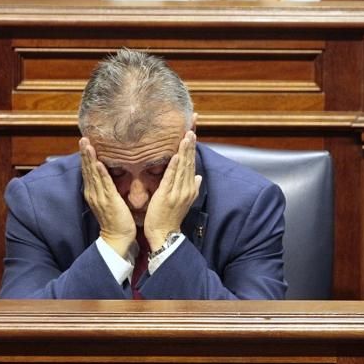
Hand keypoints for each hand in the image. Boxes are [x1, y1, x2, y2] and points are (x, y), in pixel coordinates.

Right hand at [80, 137, 135, 257]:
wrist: (117, 237)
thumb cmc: (116, 220)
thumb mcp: (109, 200)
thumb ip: (107, 188)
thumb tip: (109, 177)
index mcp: (93, 193)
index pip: (88, 172)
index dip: (86, 157)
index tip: (85, 144)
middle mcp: (93, 193)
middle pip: (87, 170)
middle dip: (85, 154)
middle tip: (83, 139)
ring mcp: (100, 197)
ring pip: (93, 174)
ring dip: (89, 159)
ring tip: (87, 145)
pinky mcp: (109, 200)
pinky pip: (104, 184)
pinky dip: (100, 173)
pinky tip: (97, 163)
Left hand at [143, 130, 201, 248]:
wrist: (165, 234)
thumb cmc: (171, 217)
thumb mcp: (185, 201)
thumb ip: (192, 187)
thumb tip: (198, 176)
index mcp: (190, 188)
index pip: (192, 164)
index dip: (193, 149)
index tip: (193, 135)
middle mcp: (187, 188)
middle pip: (190, 163)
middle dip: (190, 146)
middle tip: (191, 129)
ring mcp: (178, 192)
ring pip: (183, 167)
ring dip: (185, 151)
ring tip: (186, 136)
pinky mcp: (167, 195)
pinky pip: (171, 178)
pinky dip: (175, 166)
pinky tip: (177, 155)